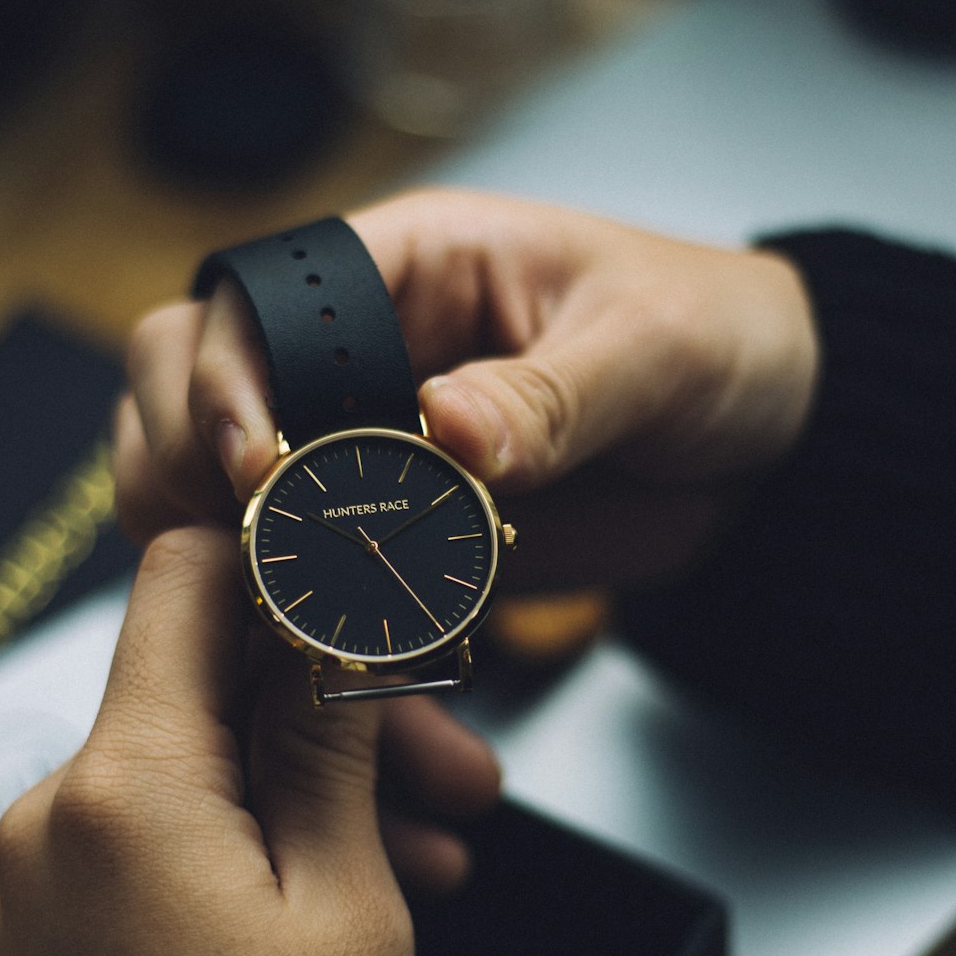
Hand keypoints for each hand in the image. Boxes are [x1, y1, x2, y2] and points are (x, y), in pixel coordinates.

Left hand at [0, 529, 487, 955]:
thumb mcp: (348, 915)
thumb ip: (333, 750)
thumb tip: (337, 632)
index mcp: (119, 793)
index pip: (181, 582)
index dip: (280, 564)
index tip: (364, 587)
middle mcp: (50, 827)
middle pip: (199, 693)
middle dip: (329, 709)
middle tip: (453, 767)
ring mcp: (39, 897)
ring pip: (187, 780)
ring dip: (303, 794)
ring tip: (426, 862)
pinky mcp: (50, 955)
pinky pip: (150, 854)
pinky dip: (243, 853)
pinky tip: (343, 903)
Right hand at [115, 189, 818, 588]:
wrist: (772, 438)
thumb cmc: (716, 338)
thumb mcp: (653, 350)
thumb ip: (552, 392)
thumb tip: (449, 425)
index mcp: (405, 269)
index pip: (253, 305)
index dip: (225, 383)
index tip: (255, 470)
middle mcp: (360, 355)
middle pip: (183, 392)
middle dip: (185, 472)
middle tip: (246, 552)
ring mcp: (363, 448)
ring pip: (217, 496)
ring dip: (222, 564)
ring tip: (285, 626)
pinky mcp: (392, 537)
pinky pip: (309, 587)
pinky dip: (305, 641)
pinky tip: (353, 685)